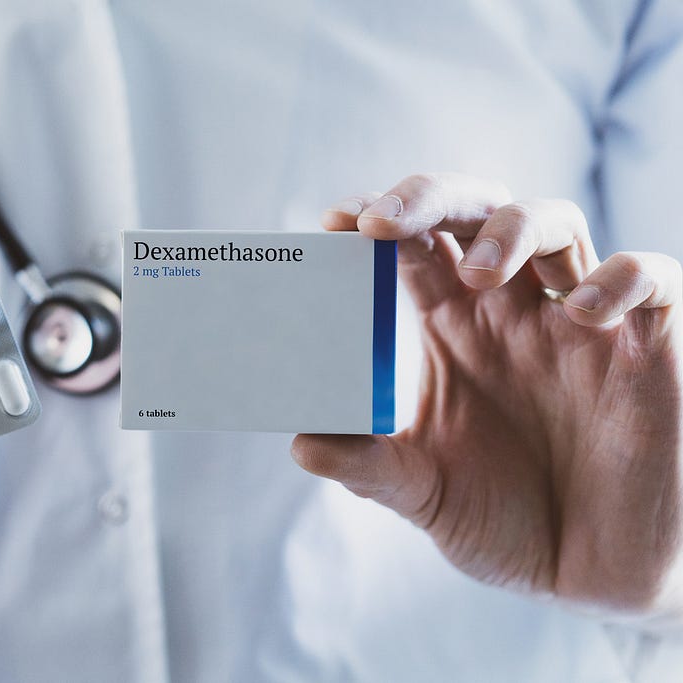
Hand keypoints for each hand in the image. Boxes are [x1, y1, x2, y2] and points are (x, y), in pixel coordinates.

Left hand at [293, 173, 682, 620]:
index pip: (415, 246)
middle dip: (431, 198)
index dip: (378, 220)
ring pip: (556, 223)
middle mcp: (513, 311)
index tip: (334, 222)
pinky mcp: (647, 348)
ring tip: (481, 273)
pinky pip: (651, 280)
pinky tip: (583, 313)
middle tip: (382, 222)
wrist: (589, 579)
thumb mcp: (424, 495)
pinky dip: (620, 280)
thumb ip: (368, 469)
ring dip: (513, 229)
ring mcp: (580, 323)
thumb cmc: (506, 523)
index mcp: (455, 328)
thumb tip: (302, 444)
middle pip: (476, 211)